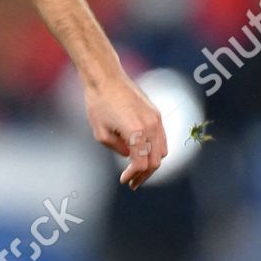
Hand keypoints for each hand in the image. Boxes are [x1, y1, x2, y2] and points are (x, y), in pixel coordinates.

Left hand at [84, 72, 167, 189]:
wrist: (106, 77)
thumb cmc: (98, 103)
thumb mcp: (100, 132)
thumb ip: (117, 148)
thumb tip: (130, 155)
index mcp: (136, 132)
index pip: (141, 163)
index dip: (133, 175)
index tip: (124, 181)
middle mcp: (151, 126)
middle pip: (155, 161)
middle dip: (144, 174)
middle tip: (132, 183)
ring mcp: (156, 119)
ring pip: (162, 150)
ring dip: (151, 164)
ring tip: (138, 172)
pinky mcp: (156, 114)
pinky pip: (161, 138)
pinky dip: (154, 150)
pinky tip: (142, 155)